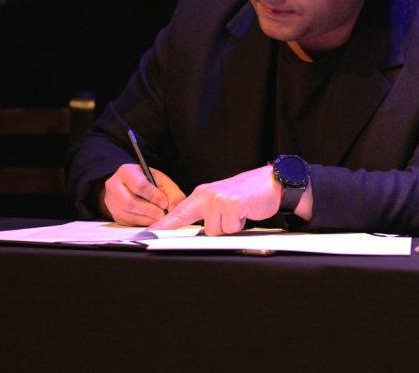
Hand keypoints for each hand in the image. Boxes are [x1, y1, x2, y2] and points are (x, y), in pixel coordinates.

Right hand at [101, 163, 185, 226]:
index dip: (153, 196)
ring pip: (127, 214)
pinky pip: (127, 222)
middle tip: (162, 215)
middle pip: (129, 202)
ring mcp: (111, 201)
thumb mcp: (161, 181)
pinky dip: (141, 223)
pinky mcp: (113, 214)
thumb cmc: (148, 182)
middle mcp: (114, 186)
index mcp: (126, 172)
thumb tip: (175, 208)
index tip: (164, 203)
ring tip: (159, 219)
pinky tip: (151, 221)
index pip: (139, 185)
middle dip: (148, 210)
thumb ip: (171, 193)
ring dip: (145, 219)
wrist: (131, 185)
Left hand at [149, 165, 298, 235]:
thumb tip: (195, 230)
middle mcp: (207, 194)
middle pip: (186, 220)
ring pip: (213, 231)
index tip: (146, 235)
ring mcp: (218, 199)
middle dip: (181, 228)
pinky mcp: (232, 204)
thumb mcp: (222, 199)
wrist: (272, 183)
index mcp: (202, 193)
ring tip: (238, 215)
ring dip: (227, 227)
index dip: (162, 225)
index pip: (178, 212)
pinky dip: (239, 225)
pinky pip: (229, 228)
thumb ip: (206, 212)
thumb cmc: (248, 194)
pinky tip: (245, 213)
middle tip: (173, 232)